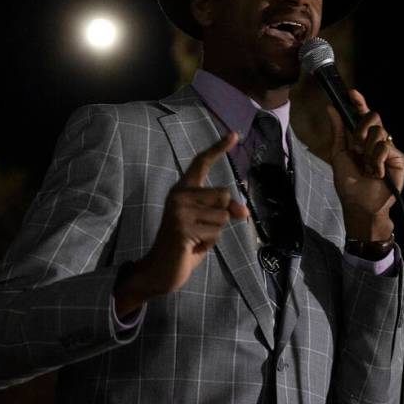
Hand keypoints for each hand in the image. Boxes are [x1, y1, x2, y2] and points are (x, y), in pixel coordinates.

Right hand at [114, 132, 248, 316]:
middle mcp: (179, 195)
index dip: (218, 148)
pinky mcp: (182, 228)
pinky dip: (208, 245)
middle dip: (221, 216)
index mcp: (183, 190)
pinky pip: (215, 234)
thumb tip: (243, 211)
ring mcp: (179, 211)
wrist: (160, 270)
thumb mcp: (208, 225)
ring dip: (215, 234)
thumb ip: (223, 212)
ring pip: (223, 216)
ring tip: (194, 240)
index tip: (234, 134)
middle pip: (224, 195)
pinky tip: (190, 248)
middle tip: (201, 230)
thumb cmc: (186, 245)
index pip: (201, 163)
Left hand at [326, 89, 403, 241]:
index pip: (362, 117)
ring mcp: (390, 150)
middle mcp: (377, 142)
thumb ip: (338, 130)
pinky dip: (378, 160)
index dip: (359, 103)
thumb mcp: (338, 154)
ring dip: (368, 151)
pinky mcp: (401, 160)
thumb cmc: (348, 183)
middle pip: (374, 118)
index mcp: (362, 139)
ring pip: (379, 133)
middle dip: (362, 129)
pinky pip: (387, 147)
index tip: (352, 93)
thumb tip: (330, 107)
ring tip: (367, 167)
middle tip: (357, 146)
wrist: (359, 204)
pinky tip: (377, 173)